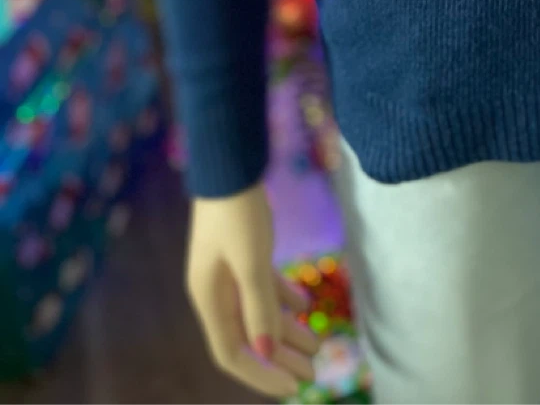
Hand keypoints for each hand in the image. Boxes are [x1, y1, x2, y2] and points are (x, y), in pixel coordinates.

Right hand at [186, 179, 320, 396]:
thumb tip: (266, 352)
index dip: (262, 374)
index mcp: (209, 300)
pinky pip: (264, 288)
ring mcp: (229, 273)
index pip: (233, 353)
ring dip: (286, 329)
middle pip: (249, 336)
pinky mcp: (243, 253)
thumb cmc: (237, 215)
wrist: (230, 167)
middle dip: (281, 356)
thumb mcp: (251, 262)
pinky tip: (307, 305)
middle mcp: (216, 292)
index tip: (294, 386)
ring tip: (319, 341)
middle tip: (315, 368)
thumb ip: (259, 308)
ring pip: (259, 313)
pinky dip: (284, 299)